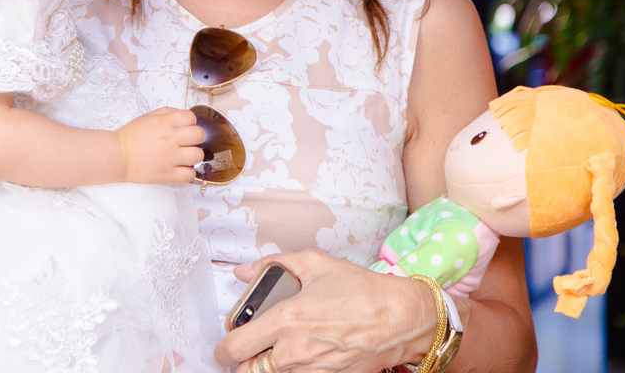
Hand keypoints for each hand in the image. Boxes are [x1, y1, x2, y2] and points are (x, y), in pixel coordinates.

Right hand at [115, 107, 204, 183]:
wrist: (118, 155)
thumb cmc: (131, 136)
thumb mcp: (148, 117)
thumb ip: (168, 113)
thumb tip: (184, 116)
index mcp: (165, 123)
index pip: (191, 118)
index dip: (190, 122)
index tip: (184, 128)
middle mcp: (170, 139)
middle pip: (199, 135)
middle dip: (196, 137)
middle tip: (188, 142)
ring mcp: (170, 157)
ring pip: (198, 155)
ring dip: (194, 155)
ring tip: (185, 156)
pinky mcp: (167, 174)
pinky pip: (189, 175)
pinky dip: (188, 172)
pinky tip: (181, 168)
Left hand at [215, 248, 439, 372]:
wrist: (401, 319)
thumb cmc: (362, 291)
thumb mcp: (316, 264)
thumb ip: (274, 264)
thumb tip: (244, 271)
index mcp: (286, 320)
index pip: (235, 347)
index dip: (223, 347)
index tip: (225, 342)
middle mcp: (294, 351)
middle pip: (248, 370)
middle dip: (243, 360)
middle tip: (251, 345)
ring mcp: (310, 370)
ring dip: (270, 364)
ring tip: (280, 346)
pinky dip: (293, 369)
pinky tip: (303, 353)